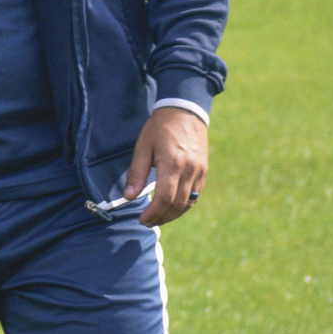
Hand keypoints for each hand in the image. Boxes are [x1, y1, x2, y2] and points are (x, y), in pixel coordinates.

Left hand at [126, 105, 209, 226]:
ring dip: (173, 214)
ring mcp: (200, 171)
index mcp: (174, 163)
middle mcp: (191, 170)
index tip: (141, 219)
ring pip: (189, 202)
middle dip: (162, 217)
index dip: (153, 213)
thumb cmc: (160, 128)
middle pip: (178, 204)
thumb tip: (128, 197)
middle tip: (147, 222)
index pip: (165, 198)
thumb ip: (136, 173)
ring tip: (157, 218)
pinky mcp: (204, 170)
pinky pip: (196, 195)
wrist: (185, 111)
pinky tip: (171, 207)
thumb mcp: (142, 147)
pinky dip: (184, 205)